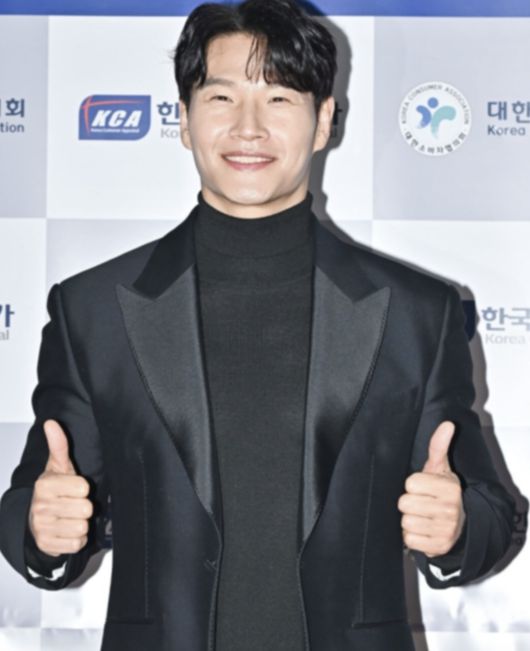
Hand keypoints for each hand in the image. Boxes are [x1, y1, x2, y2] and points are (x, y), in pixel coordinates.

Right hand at [28, 419, 92, 556]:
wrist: (35, 520)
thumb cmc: (54, 490)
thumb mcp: (58, 467)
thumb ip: (59, 445)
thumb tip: (52, 423)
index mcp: (45, 485)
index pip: (83, 487)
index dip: (83, 488)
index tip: (74, 488)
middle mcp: (41, 507)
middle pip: (85, 509)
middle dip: (84, 507)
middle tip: (73, 504)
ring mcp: (43, 528)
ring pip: (82, 527)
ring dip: (81, 523)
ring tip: (70, 517)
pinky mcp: (48, 546)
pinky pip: (77, 544)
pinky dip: (76, 539)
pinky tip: (67, 530)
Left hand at [398, 420, 465, 557]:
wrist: (461, 525)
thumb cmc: (443, 492)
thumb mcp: (441, 469)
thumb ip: (439, 446)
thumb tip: (447, 423)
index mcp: (449, 488)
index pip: (411, 483)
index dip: (412, 484)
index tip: (422, 487)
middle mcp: (450, 509)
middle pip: (405, 503)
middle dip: (408, 502)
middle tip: (420, 502)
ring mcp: (446, 530)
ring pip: (406, 522)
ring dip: (409, 520)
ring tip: (421, 515)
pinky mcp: (439, 547)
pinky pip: (409, 540)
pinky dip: (412, 536)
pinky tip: (422, 530)